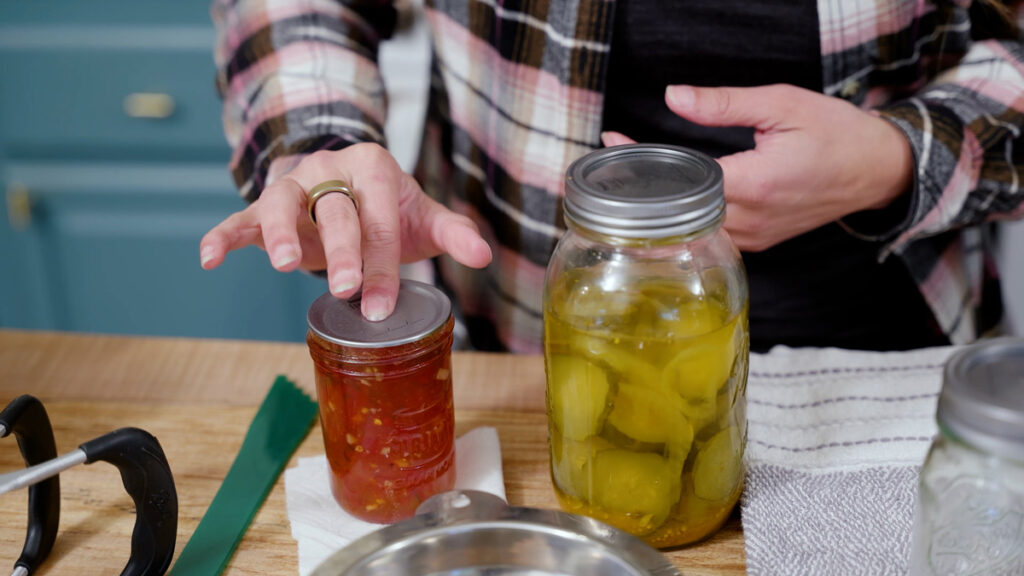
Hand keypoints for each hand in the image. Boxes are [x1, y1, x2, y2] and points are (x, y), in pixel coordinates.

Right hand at [199, 143, 491, 319]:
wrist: (348, 182)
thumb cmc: (388, 207)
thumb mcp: (421, 216)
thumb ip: (451, 232)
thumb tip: (483, 255)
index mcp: (374, 167)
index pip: (380, 216)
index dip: (382, 262)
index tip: (381, 306)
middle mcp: (330, 170)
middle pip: (335, 210)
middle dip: (342, 252)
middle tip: (345, 290)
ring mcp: (293, 186)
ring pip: (282, 202)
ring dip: (281, 231)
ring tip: (287, 265)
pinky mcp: (264, 206)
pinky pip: (242, 217)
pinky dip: (225, 235)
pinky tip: (210, 257)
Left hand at [602, 84, 913, 251]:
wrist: (878, 170)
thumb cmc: (835, 134)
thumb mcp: (782, 105)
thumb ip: (723, 103)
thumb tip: (673, 96)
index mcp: (756, 184)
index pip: (681, 182)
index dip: (644, 164)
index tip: (614, 144)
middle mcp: (751, 220)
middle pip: (677, 213)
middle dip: (641, 190)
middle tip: (610, 164)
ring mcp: (754, 238)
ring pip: (690, 231)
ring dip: (658, 210)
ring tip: (629, 181)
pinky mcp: (756, 244)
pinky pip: (709, 237)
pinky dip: (683, 222)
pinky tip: (665, 204)